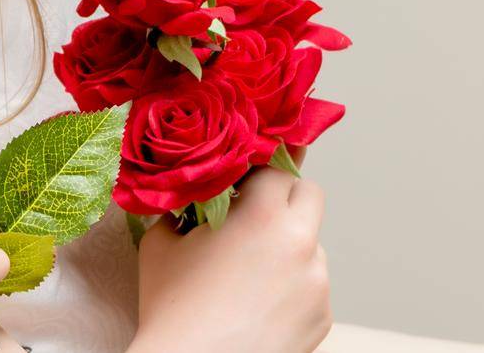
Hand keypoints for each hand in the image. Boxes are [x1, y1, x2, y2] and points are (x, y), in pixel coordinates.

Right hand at [131, 168, 331, 352]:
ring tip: (251, 276)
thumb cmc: (172, 310)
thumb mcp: (162, 242)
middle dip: (285, 200)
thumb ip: (182, 207)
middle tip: (255, 217)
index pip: (279, 167)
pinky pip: (312, 286)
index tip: (245, 183)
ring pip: (312, 244)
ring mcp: (317, 282)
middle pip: (309, 195)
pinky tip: (260, 306)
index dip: (258, 173)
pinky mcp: (322, 316)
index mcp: (263, 214)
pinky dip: (293, 288)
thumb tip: (190, 196)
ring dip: (289, 247)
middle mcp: (300, 242)